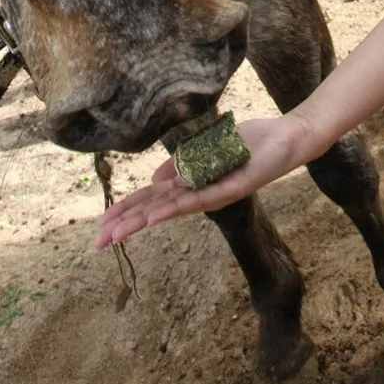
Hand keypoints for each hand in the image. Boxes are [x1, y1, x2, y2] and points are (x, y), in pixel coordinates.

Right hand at [93, 112, 315, 250]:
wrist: (287, 140)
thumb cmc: (250, 144)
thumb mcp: (208, 150)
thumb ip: (182, 163)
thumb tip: (154, 180)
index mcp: (191, 185)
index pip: (150, 202)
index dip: (125, 212)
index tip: (100, 227)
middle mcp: (199, 195)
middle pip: (154, 212)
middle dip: (124, 226)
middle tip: (96, 243)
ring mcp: (214, 194)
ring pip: (171, 210)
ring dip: (142, 221)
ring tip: (117, 233)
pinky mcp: (232, 189)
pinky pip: (201, 198)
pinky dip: (177, 205)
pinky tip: (157, 211)